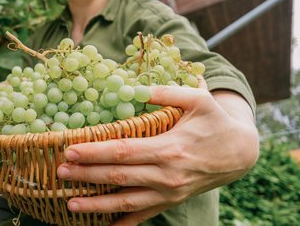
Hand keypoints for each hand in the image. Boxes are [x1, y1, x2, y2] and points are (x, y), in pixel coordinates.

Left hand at [56, 82, 258, 224]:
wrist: (239, 153)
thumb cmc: (214, 122)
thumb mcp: (197, 100)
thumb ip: (166, 93)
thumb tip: (134, 87)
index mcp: (169, 148)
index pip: (123, 151)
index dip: (95, 152)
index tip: (70, 150)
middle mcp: (166, 175)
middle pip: (118, 177)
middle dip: (86, 176)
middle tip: (59, 173)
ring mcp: (168, 193)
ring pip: (126, 202)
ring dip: (96, 205)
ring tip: (70, 204)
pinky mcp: (170, 202)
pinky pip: (143, 215)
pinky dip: (122, 222)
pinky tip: (102, 225)